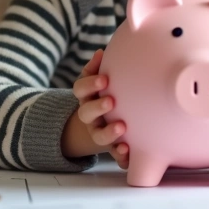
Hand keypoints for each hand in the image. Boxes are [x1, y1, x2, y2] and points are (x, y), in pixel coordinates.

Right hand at [62, 49, 128, 166]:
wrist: (107, 122)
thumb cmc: (108, 93)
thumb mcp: (100, 80)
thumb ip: (97, 68)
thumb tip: (99, 52)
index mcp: (87, 97)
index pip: (80, 89)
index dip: (90, 84)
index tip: (105, 80)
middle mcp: (90, 116)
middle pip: (86, 113)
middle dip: (98, 107)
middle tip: (111, 102)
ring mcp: (99, 133)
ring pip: (98, 136)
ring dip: (108, 132)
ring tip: (122, 127)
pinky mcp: (112, 149)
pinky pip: (114, 156)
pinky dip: (120, 155)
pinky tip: (127, 150)